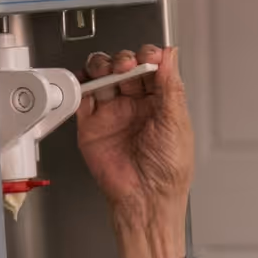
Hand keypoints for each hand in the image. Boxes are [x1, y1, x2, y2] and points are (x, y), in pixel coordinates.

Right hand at [76, 44, 192, 257]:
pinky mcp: (91, 126)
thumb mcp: (177, 124)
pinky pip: (82, 98)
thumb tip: (171, 56)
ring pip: (102, 76)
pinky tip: (89, 84)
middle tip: (128, 67)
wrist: (145, 200)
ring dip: (103, 66)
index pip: (153, 68)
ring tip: (109, 72)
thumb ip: (171, 87)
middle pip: (125, 67)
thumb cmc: (168, 173)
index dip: (150, 57)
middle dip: (126, 60)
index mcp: (161, 104)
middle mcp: (136, 106)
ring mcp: (113, 114)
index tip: (150, 57)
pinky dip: (81, 86)